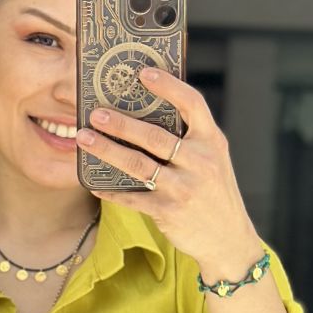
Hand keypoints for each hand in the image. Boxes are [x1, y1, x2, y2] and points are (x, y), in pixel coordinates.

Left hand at [74, 68, 261, 277]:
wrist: (229, 239)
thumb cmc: (214, 192)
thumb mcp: (213, 159)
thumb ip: (190, 138)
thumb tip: (146, 112)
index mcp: (212, 141)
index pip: (192, 104)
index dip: (168, 86)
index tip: (143, 73)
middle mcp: (200, 161)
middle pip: (154, 136)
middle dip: (120, 123)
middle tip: (95, 114)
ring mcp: (185, 187)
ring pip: (138, 164)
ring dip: (107, 150)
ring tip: (83, 139)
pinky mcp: (169, 211)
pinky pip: (133, 197)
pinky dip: (112, 190)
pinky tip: (94, 183)